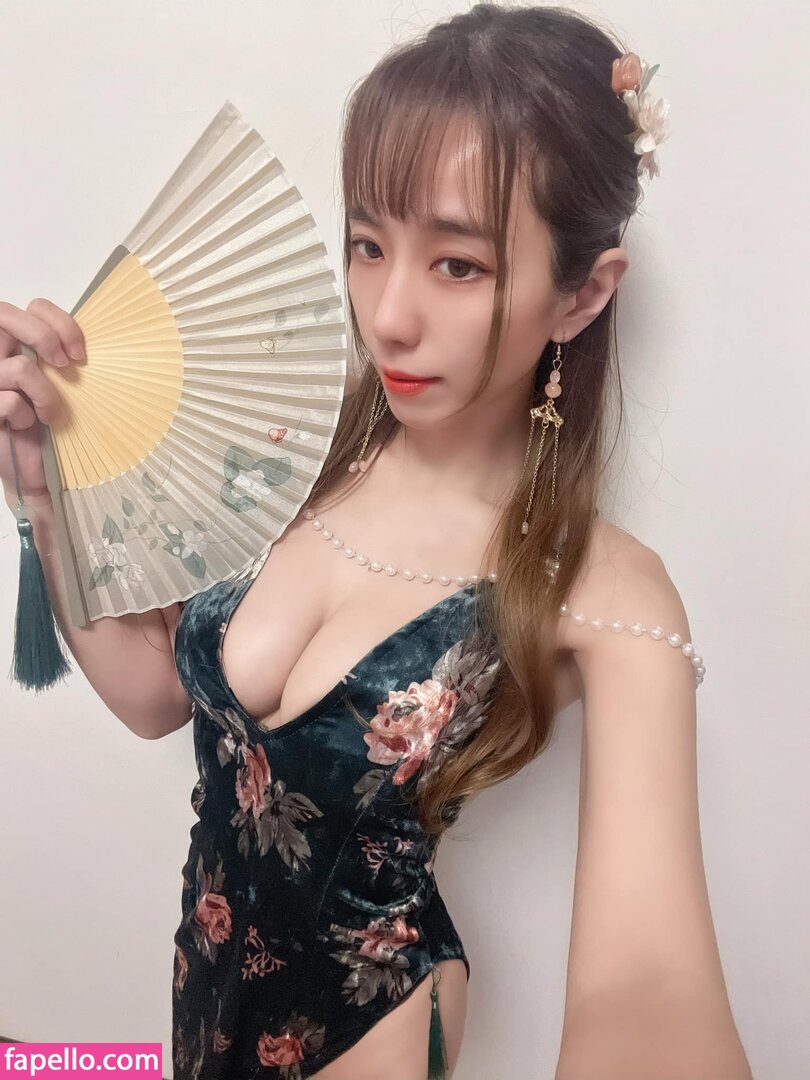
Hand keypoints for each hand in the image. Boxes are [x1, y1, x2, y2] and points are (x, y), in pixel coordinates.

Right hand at [0, 297, 84, 505]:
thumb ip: (62, 359)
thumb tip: (96, 346)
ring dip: (45, 394)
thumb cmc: (43, 424)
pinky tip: (25, 425)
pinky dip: (26, 416)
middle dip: (44, 336)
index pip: (33, 307)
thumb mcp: (59, 386)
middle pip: (7, 314)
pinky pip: (11, 401)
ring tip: (49, 414)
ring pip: (20, 367)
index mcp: (14, 342)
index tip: (81, 354)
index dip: (59, 321)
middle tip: (65, 365)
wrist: (29, 466)